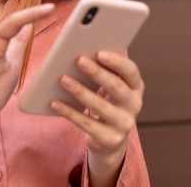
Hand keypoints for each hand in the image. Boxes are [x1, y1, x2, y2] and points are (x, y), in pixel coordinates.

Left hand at [50, 50, 143, 184]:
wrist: (110, 139)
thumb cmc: (107, 101)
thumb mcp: (110, 86)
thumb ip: (103, 70)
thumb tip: (80, 51)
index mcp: (136, 87)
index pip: (131, 71)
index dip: (117, 62)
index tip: (100, 52)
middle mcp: (134, 105)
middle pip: (116, 87)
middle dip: (97, 73)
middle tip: (79, 60)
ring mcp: (123, 124)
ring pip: (100, 106)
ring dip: (80, 91)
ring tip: (62, 79)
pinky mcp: (109, 139)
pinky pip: (86, 124)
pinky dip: (69, 112)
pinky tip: (54, 102)